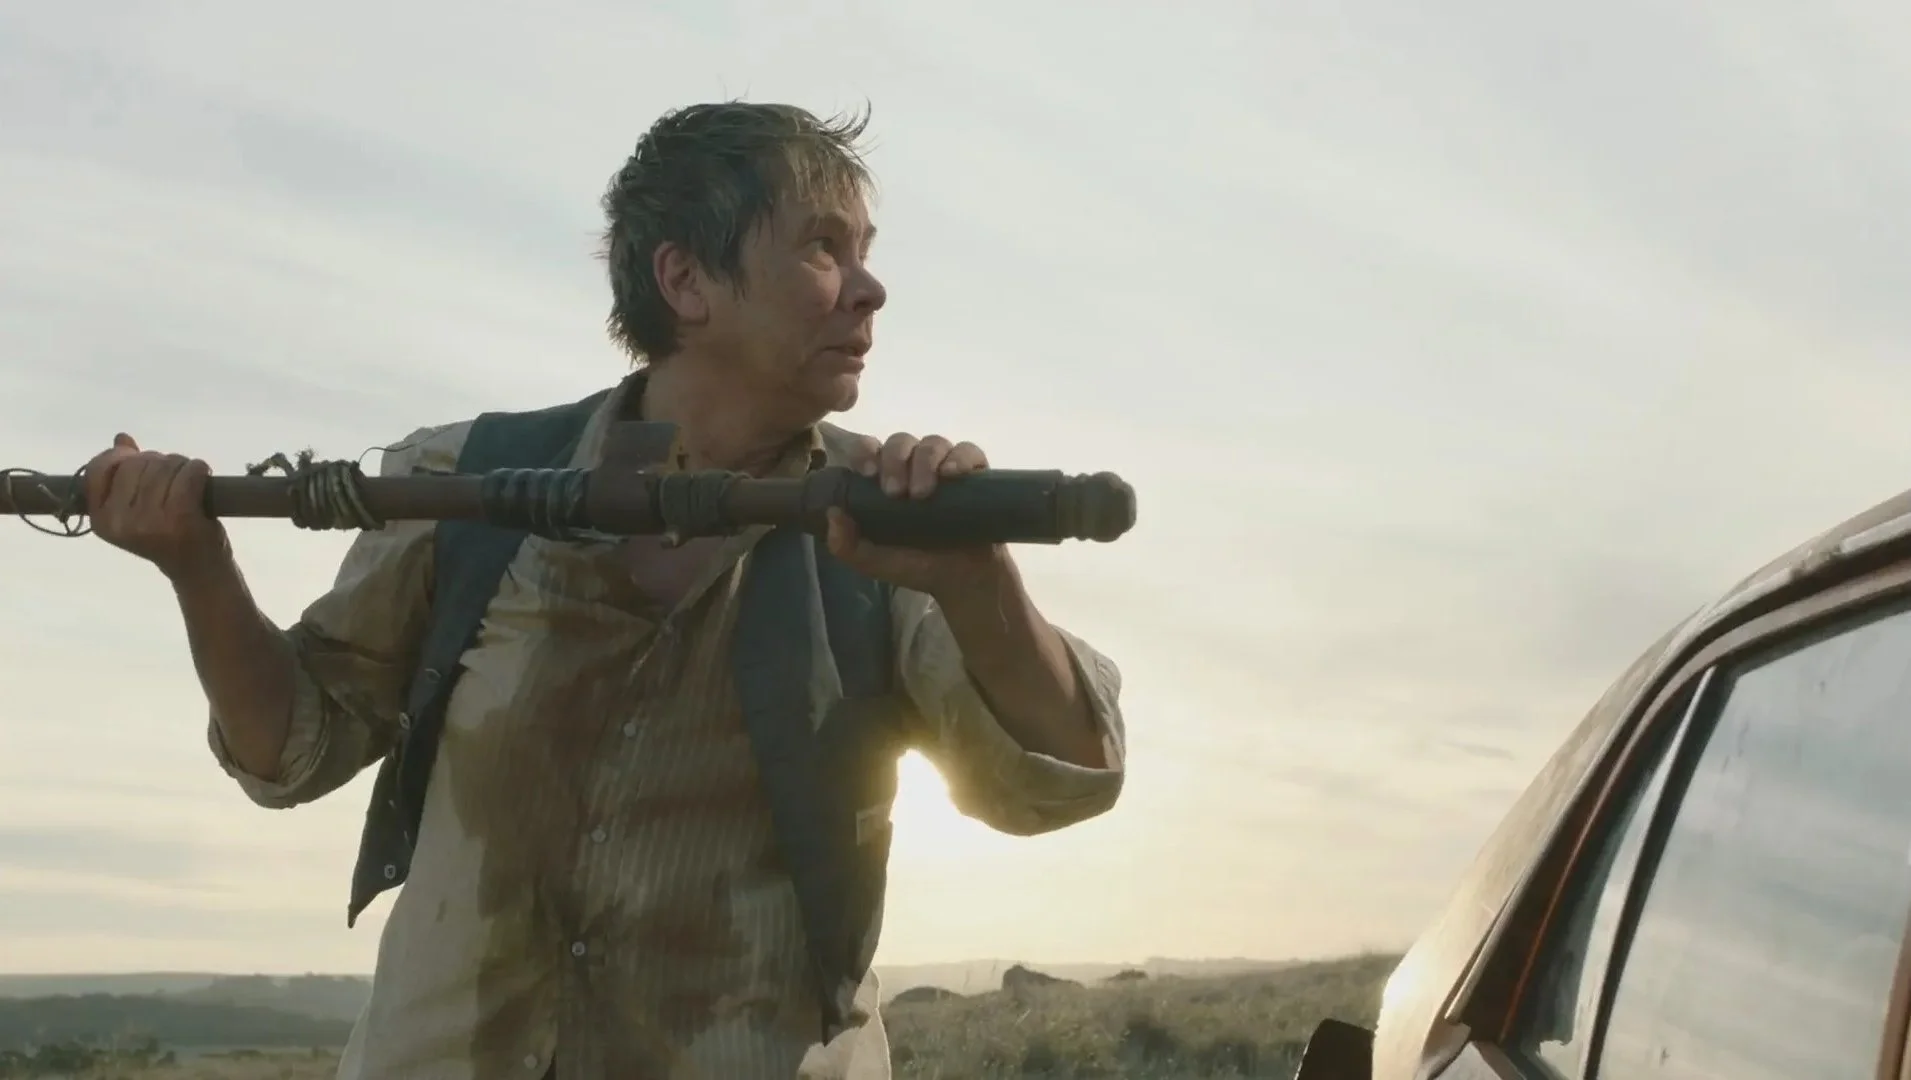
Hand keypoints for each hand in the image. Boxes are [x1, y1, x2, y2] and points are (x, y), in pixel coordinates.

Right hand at [83, 433, 229, 583]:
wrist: (198, 570)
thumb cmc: (166, 538)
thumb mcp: (135, 511)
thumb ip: (124, 475)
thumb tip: (121, 438)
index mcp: (101, 520)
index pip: (98, 470)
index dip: (119, 455)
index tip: (138, 457)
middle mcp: (120, 521)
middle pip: (136, 463)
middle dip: (158, 461)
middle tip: (174, 475)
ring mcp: (149, 521)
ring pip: (164, 466)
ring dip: (181, 465)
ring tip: (188, 481)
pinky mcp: (179, 517)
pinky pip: (187, 474)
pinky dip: (198, 469)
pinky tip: (202, 476)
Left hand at [825, 432, 1009, 594]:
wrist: (963, 581)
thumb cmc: (916, 566)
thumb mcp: (874, 562)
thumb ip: (847, 546)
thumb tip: (832, 513)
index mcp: (886, 480)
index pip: (870, 449)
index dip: (866, 452)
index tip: (869, 473)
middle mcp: (914, 467)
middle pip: (900, 442)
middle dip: (895, 461)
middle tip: (896, 494)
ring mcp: (945, 467)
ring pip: (932, 443)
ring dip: (924, 462)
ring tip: (924, 494)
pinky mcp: (975, 473)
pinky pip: (968, 451)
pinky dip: (959, 458)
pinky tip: (953, 474)